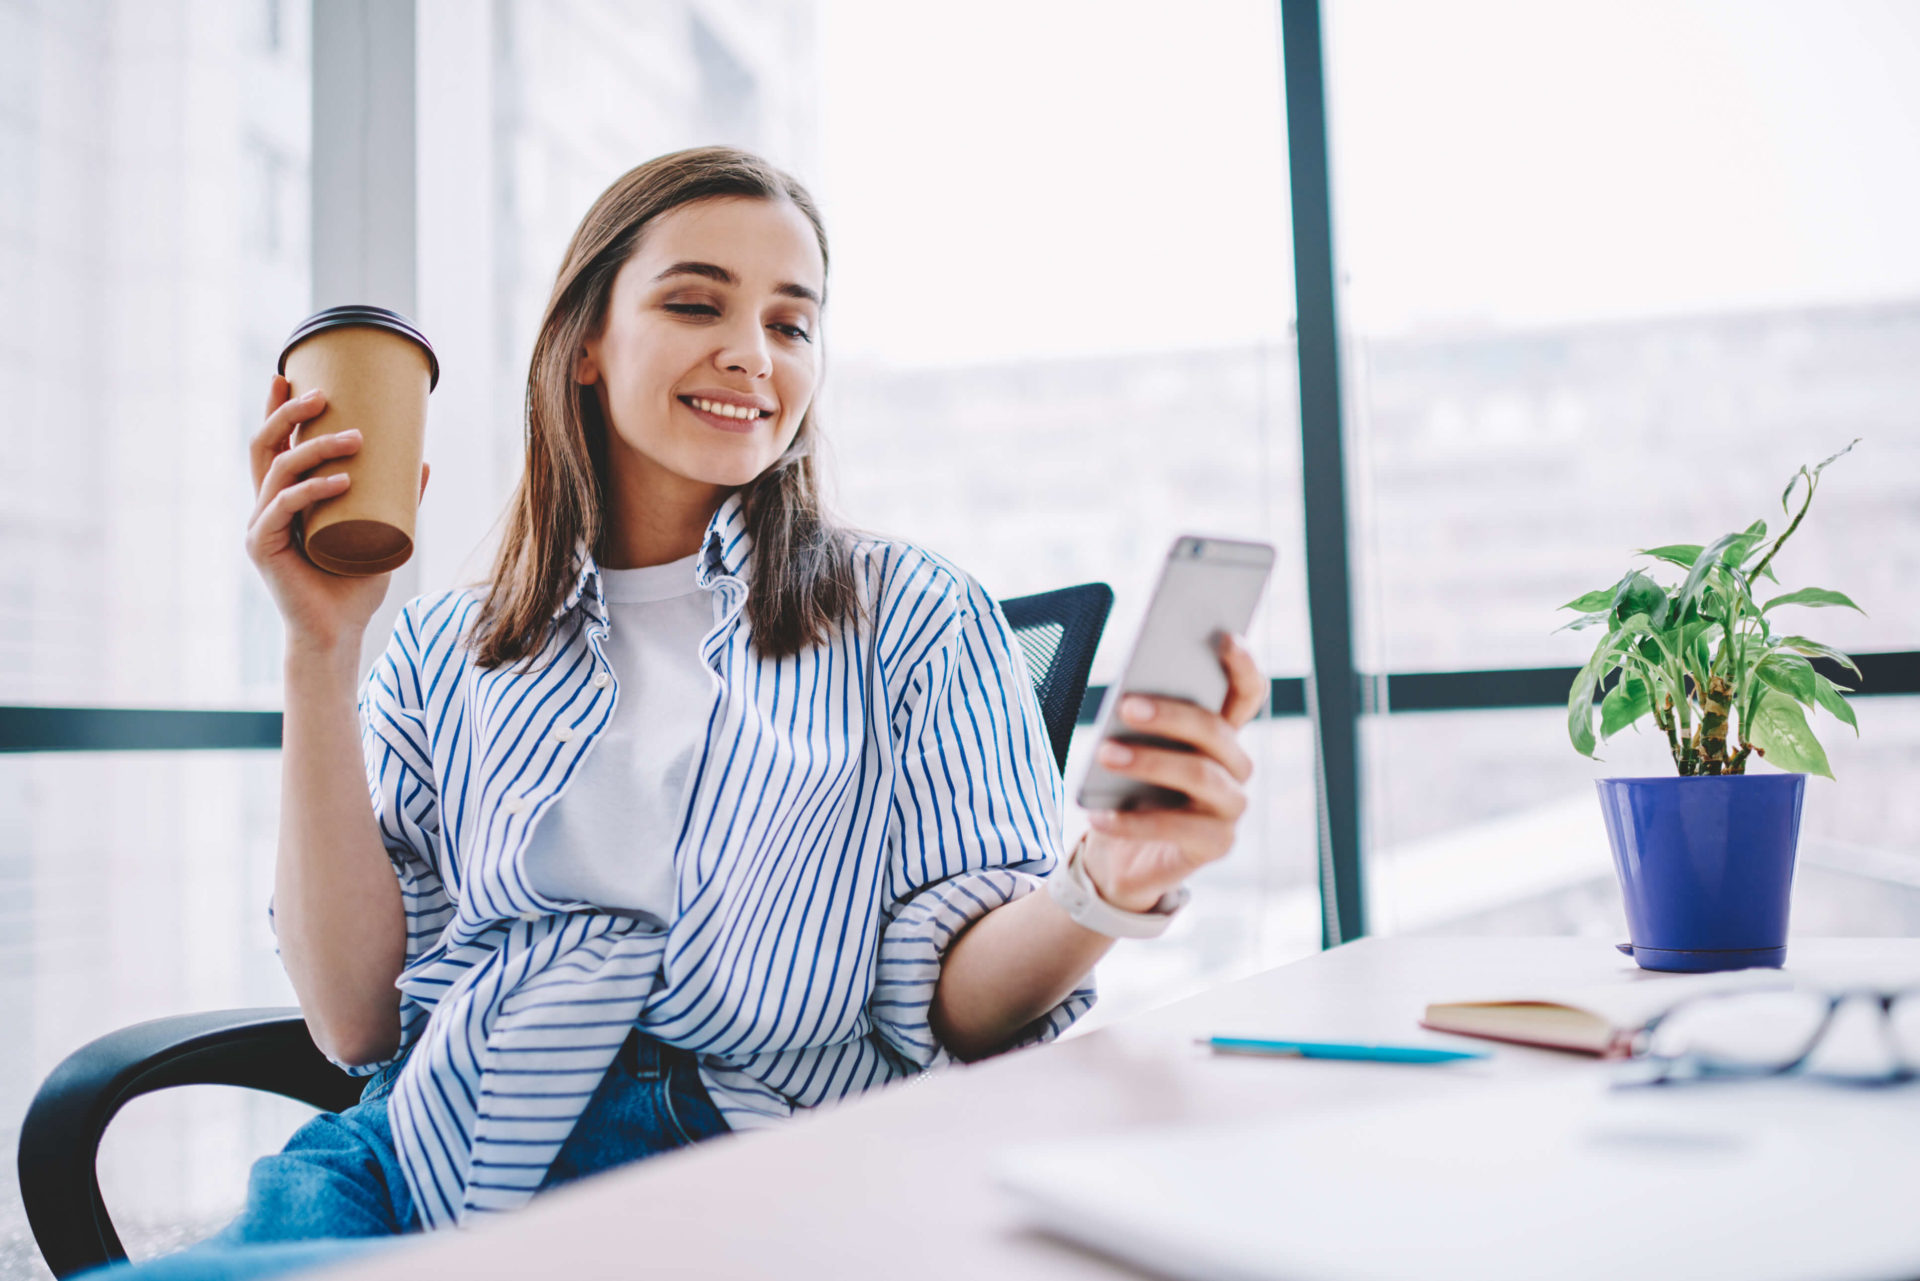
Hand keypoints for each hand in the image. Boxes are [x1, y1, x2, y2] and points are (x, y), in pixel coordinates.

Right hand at [246, 374, 429, 654]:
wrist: (339, 632)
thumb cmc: (356, 584)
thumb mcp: (383, 530)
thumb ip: (399, 498)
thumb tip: (424, 460)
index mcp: (285, 498)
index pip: (275, 444)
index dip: (277, 407)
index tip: (289, 372)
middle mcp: (266, 505)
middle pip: (266, 445)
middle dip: (289, 413)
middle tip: (323, 394)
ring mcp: (261, 524)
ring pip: (280, 470)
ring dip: (317, 448)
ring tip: (355, 439)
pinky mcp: (263, 546)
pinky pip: (284, 508)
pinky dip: (312, 490)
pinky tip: (342, 481)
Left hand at [1078, 633, 1264, 911]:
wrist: (1120, 855)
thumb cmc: (1126, 788)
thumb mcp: (1132, 747)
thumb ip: (1141, 720)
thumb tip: (1130, 694)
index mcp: (1221, 733)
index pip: (1248, 694)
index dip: (1242, 665)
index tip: (1222, 637)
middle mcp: (1236, 767)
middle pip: (1214, 732)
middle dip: (1171, 715)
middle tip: (1125, 705)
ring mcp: (1231, 807)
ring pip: (1199, 775)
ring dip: (1149, 762)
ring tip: (1104, 754)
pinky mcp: (1216, 844)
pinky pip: (1174, 828)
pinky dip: (1130, 821)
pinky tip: (1097, 813)